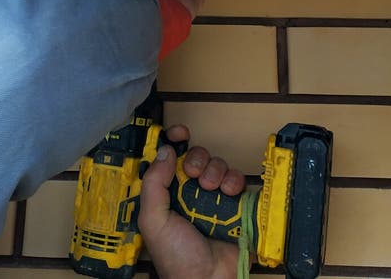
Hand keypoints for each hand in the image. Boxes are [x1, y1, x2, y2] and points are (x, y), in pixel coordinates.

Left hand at [138, 125, 245, 278]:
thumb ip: (154, 184)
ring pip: (216, 164)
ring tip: (212, 188)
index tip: (180, 132)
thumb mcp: (153, 220)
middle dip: (197, 158)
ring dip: (215, 170)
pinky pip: (237, 179)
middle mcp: (190, 192)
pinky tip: (228, 192)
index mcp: (168, 194)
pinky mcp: (235, 204)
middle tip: (194, 173)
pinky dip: (234, 180)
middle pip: (196, 156)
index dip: (174, 140)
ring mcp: (213, 198)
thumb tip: (164, 150)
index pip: (170, 158)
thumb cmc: (177, 258)